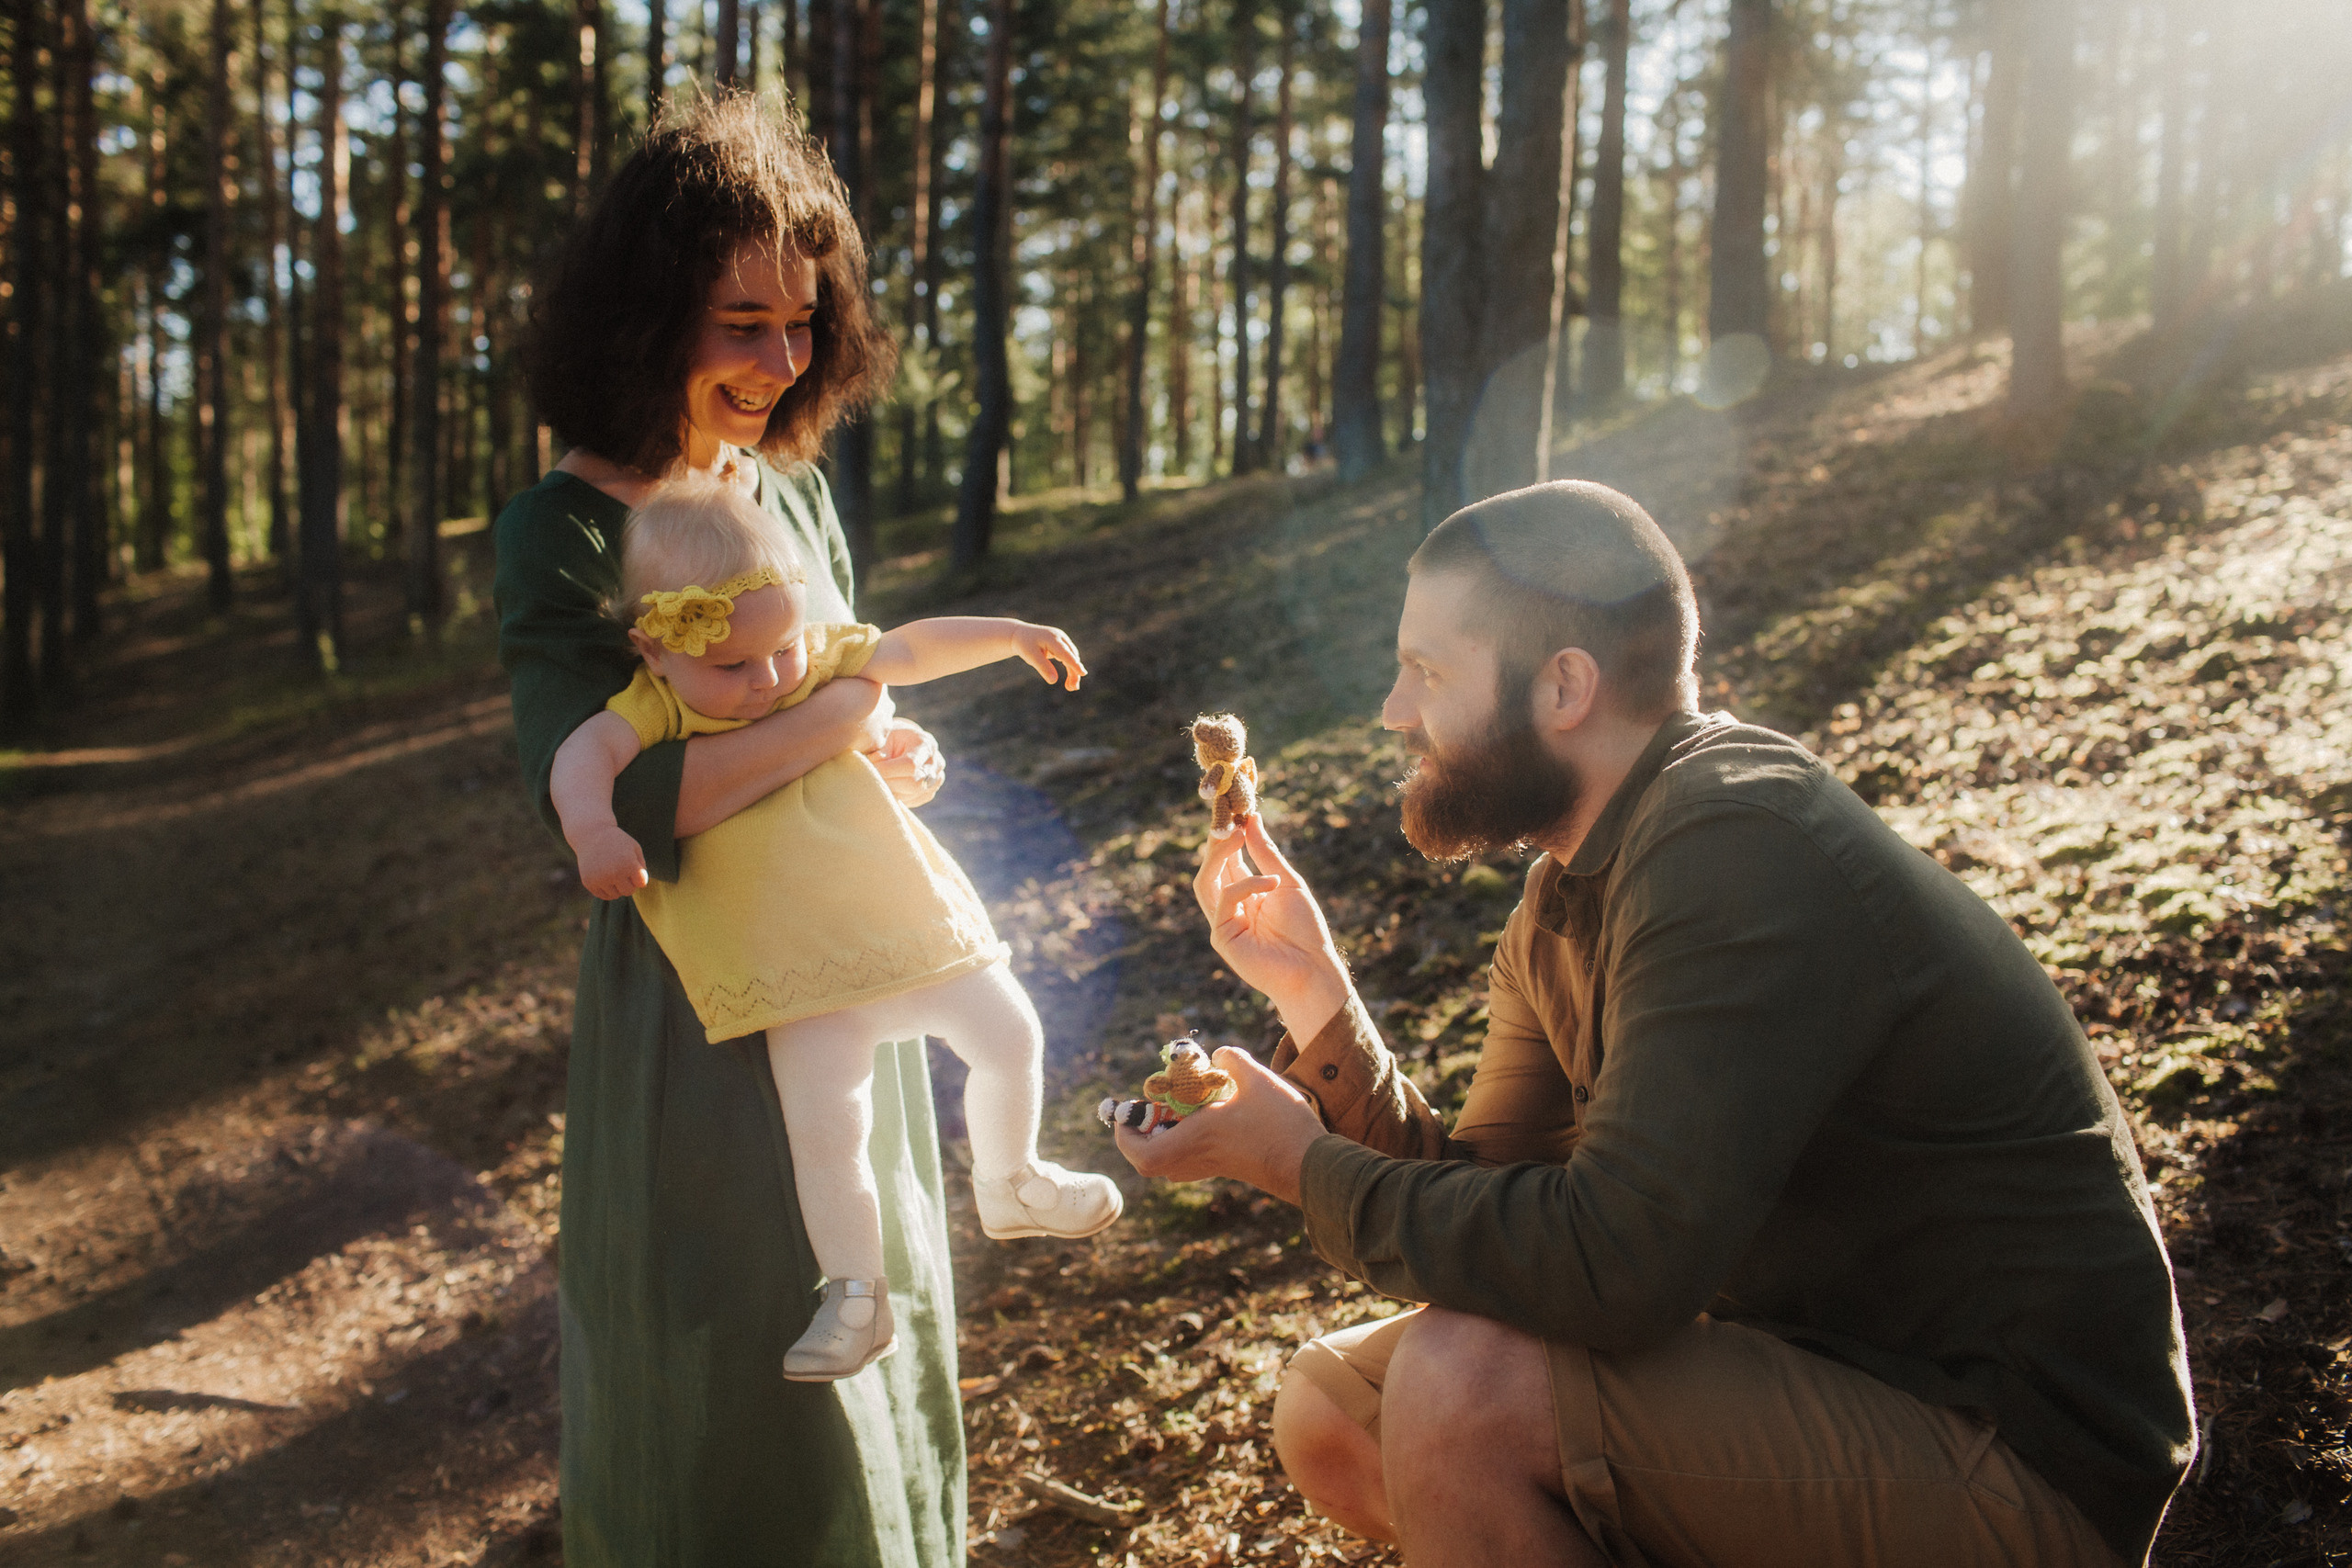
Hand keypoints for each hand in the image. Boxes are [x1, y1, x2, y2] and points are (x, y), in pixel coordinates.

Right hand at [572, 823, 649, 900]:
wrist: (591, 834)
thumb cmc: (617, 841)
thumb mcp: (635, 848)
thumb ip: (642, 867)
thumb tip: (640, 886)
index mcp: (628, 864)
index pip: (641, 883)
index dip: (639, 876)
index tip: (632, 865)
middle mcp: (613, 873)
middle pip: (628, 891)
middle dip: (629, 883)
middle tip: (623, 871)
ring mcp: (599, 879)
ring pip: (616, 895)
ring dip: (617, 886)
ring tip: (612, 871)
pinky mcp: (589, 883)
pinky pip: (604, 896)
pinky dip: (607, 890)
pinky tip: (606, 877)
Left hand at [866, 717, 945, 806]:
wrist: (903, 743)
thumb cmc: (891, 738)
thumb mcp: (884, 736)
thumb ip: (879, 748)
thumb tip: (875, 762)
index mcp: (926, 744)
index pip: (910, 764)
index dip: (888, 770)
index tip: (871, 768)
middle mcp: (936, 763)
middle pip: (914, 783)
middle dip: (889, 783)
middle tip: (872, 778)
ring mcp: (936, 779)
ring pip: (912, 794)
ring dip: (892, 790)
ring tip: (879, 780)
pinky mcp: (930, 792)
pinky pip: (912, 801)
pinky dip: (897, 796)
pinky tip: (889, 785)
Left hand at [1009, 622, 1086, 690]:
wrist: (1019, 634)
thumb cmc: (1024, 645)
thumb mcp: (1031, 657)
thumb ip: (1043, 668)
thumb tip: (1053, 681)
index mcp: (1052, 639)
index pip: (1066, 653)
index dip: (1074, 664)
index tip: (1083, 673)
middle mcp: (1060, 637)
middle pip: (1071, 657)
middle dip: (1074, 672)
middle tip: (1073, 689)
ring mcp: (1062, 640)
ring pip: (1072, 658)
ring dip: (1073, 672)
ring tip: (1071, 688)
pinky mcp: (1061, 644)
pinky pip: (1068, 657)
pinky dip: (1069, 668)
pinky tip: (1069, 680)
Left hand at [1115, 1047, 1325, 1202]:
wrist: (1312, 1166)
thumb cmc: (1282, 1125)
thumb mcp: (1257, 1079)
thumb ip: (1232, 1061)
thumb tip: (1217, 1055)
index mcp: (1198, 1139)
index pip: (1144, 1156)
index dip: (1126, 1138)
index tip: (1125, 1115)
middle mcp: (1200, 1158)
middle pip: (1151, 1163)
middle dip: (1141, 1135)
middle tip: (1149, 1107)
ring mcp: (1214, 1167)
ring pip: (1171, 1163)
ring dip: (1163, 1138)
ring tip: (1175, 1108)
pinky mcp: (1229, 1169)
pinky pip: (1191, 1160)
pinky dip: (1185, 1141)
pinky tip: (1205, 1116)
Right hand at [1194, 815, 1350, 1041]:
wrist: (1312, 968)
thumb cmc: (1305, 928)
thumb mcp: (1288, 881)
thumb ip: (1265, 853)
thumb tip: (1251, 818)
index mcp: (1247, 892)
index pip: (1229, 858)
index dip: (1228, 834)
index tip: (1234, 808)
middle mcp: (1231, 906)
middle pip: (1212, 867)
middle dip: (1217, 841)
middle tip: (1229, 817)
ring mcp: (1224, 921)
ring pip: (1206, 881)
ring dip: (1218, 855)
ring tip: (1237, 834)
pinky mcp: (1222, 936)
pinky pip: (1224, 900)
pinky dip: (1247, 886)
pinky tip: (1273, 883)